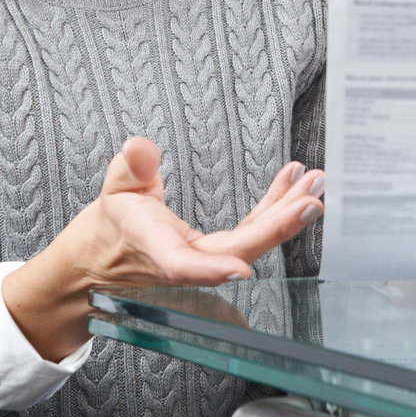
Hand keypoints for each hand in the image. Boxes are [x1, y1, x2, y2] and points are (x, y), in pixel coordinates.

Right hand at [3, 138, 324, 359]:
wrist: (103, 260)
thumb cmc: (110, 225)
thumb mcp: (113, 189)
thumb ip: (130, 169)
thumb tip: (139, 147)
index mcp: (154, 248)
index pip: (182, 265)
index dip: (210, 269)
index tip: (239, 268)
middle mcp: (186, 261)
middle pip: (238, 250)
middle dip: (279, 224)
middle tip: (312, 196)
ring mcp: (206, 259)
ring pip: (252, 241)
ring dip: (285, 212)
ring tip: (312, 182)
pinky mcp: (216, 251)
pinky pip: (250, 231)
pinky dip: (272, 208)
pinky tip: (291, 183)